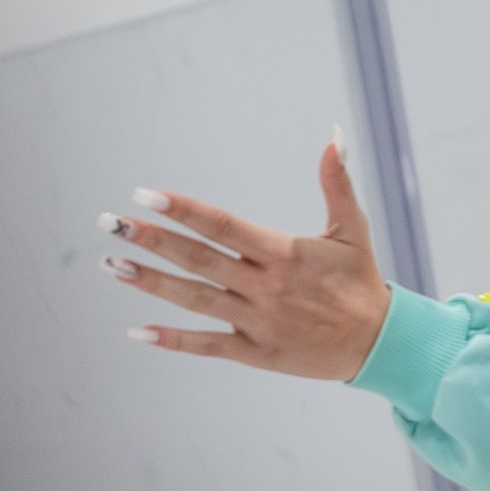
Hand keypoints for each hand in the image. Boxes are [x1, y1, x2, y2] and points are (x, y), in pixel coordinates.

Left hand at [100, 142, 392, 380]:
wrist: (379, 343)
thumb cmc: (361, 282)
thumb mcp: (353, 230)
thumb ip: (337, 183)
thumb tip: (334, 138)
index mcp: (283, 253)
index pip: (223, 226)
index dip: (184, 210)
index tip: (146, 194)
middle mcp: (265, 287)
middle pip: (198, 259)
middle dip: (152, 239)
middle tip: (110, 222)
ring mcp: (258, 322)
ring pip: (195, 299)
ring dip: (151, 281)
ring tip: (112, 264)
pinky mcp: (257, 353)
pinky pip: (209, 345)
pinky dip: (174, 341)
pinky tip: (139, 331)